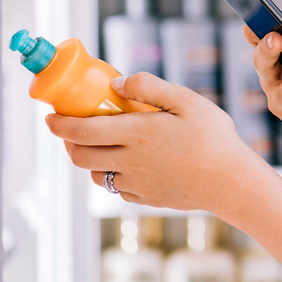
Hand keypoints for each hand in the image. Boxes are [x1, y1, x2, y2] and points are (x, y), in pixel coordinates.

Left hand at [44, 73, 267, 213]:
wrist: (232, 183)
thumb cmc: (214, 137)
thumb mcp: (186, 100)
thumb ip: (148, 87)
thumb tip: (116, 82)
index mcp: (136, 133)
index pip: (81, 129)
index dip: (59, 123)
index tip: (50, 116)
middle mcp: (129, 161)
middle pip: (79, 156)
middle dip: (67, 141)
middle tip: (71, 127)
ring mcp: (136, 184)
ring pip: (95, 174)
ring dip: (89, 158)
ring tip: (101, 143)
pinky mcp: (145, 198)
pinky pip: (117, 188)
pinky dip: (113, 174)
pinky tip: (128, 162)